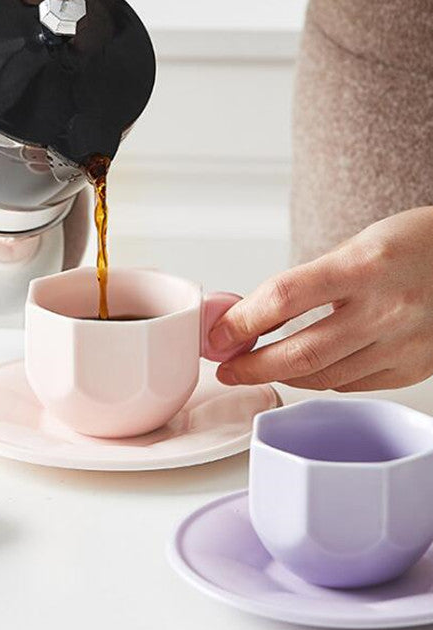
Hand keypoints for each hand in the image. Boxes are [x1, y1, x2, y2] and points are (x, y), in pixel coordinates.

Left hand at [208, 207, 432, 391]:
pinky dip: (319, 380)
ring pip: (323, 377)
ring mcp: (405, 344)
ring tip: (257, 367)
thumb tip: (250, 317)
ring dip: (280, 376)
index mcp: (365, 265)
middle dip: (251, 366)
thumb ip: (306, 281)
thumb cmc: (416, 244)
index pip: (284, 297)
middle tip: (227, 367)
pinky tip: (304, 369)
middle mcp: (387, 308)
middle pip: (301, 353)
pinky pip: (351, 385)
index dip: (241, 322)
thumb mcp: (356, 244)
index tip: (217, 335)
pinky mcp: (415, 368)